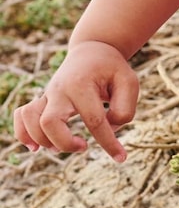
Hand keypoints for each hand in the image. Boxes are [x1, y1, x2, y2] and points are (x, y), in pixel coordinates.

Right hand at [13, 40, 139, 161]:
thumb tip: (109, 130)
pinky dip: (23, 133)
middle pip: (50, 123)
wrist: (92, 49)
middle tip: (84, 146)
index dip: (109, 143)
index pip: (94, 121)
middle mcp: (60, 89)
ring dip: (43, 140)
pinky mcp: (42, 99)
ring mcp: (48, 94)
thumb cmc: (112, 68)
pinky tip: (35, 147)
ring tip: (59, 148)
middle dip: (66, 143)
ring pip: (30, 120)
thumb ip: (124, 109)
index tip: (121, 157)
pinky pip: (21, 116)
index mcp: (83, 84)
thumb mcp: (129, 82)